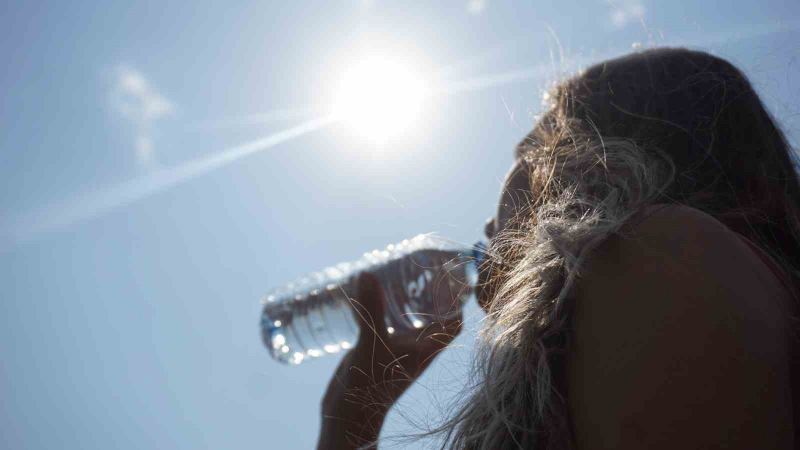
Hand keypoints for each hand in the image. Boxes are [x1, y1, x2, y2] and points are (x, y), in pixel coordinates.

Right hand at [317, 271, 463, 448]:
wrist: (348, 418)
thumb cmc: (368, 387)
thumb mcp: (371, 344)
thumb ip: (371, 310)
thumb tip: (368, 274)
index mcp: (426, 349)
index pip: (454, 323)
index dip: (458, 300)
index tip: (452, 275)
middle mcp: (415, 349)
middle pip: (433, 317)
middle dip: (430, 292)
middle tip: (420, 265)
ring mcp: (397, 351)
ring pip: (409, 320)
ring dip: (406, 299)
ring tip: (397, 272)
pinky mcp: (378, 352)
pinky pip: (387, 325)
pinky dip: (383, 308)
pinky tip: (369, 293)